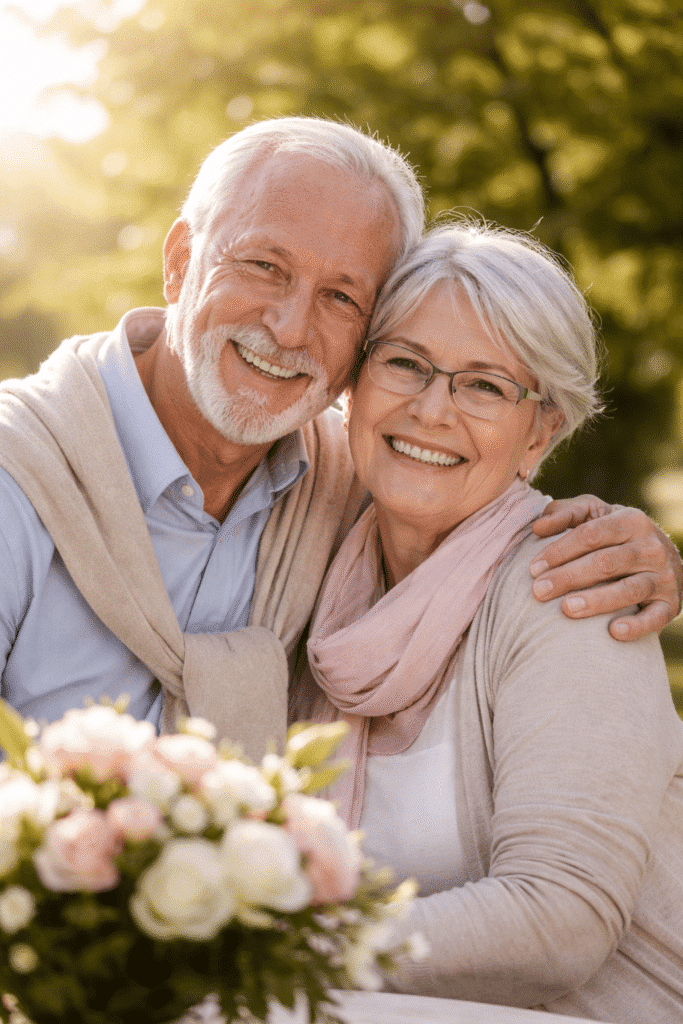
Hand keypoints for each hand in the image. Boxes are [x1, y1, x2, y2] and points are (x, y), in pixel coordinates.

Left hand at [530, 496, 682, 640]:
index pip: (591, 534)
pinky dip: (637, 626)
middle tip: (539, 591)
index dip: (560, 550)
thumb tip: (537, 527)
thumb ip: (566, 514)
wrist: (663, 558)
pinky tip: (613, 632)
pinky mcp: (671, 604)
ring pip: (628, 589)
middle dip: (569, 577)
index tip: (533, 568)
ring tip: (567, 609)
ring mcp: (664, 577)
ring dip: (597, 600)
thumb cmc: (614, 535)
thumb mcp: (594, 514)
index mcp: (631, 520)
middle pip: (606, 562)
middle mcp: (651, 547)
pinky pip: (655, 617)